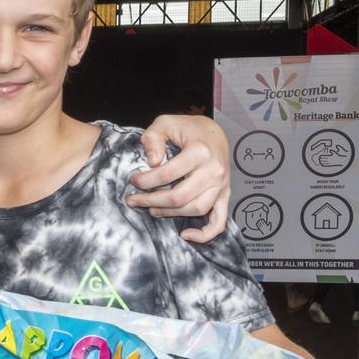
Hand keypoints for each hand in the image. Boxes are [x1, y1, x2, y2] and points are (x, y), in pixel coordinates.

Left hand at [127, 114, 229, 242]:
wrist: (214, 133)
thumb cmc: (187, 128)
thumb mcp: (165, 123)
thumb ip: (153, 138)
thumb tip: (152, 162)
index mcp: (200, 152)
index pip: (166, 174)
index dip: (144, 181)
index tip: (133, 180)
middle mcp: (214, 170)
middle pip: (179, 196)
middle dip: (151, 201)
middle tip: (133, 199)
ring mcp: (222, 185)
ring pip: (195, 209)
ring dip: (169, 214)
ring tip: (150, 209)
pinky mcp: (225, 195)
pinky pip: (219, 221)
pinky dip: (205, 234)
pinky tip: (185, 235)